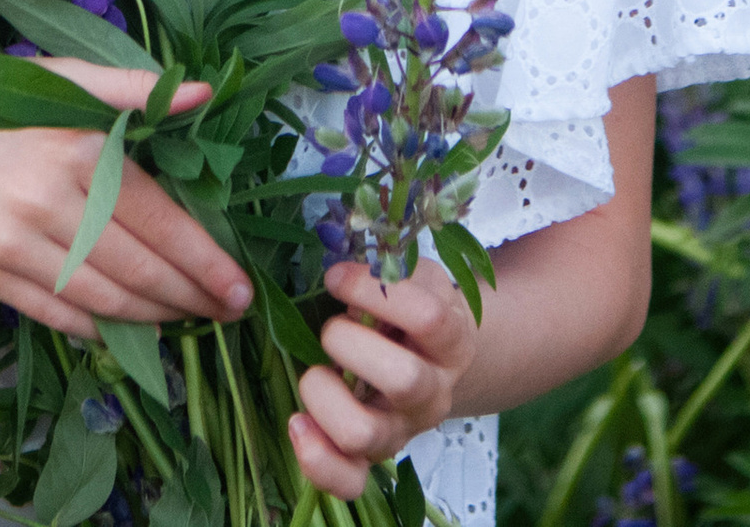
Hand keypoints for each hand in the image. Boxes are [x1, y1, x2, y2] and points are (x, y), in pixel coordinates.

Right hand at [0, 58, 251, 339]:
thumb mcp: (61, 78)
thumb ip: (132, 88)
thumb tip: (206, 91)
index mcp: (76, 147)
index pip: (157, 218)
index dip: (204, 259)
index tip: (239, 287)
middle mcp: (47, 201)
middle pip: (136, 267)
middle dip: (190, 296)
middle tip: (227, 312)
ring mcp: (12, 243)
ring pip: (101, 298)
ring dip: (152, 318)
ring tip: (188, 320)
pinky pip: (56, 314)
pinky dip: (98, 328)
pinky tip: (127, 329)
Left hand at [288, 259, 478, 496]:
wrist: (432, 362)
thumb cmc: (413, 310)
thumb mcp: (416, 278)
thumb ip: (388, 268)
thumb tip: (341, 268)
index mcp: (451, 343)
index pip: (426, 317)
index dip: (371, 290)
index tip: (335, 277)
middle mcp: (432, 395)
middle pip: (401, 379)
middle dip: (347, 342)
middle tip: (332, 327)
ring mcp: (401, 431)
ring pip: (364, 434)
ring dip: (325, 395)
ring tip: (317, 372)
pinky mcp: (372, 458)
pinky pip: (348, 481)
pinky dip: (318, 459)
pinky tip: (298, 423)